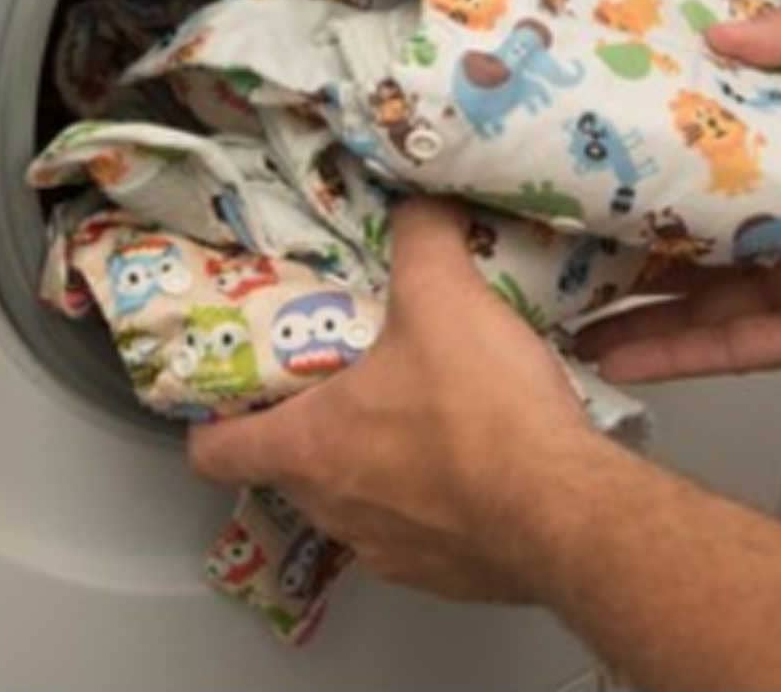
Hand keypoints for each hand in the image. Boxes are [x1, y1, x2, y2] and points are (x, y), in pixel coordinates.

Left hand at [187, 197, 597, 600]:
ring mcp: (389, 552)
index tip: (236, 393)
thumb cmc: (481, 411)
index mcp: (307, 447)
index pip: (214, 452)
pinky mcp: (445, 577)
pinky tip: (476, 460)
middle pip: (291, 470)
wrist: (566, 515)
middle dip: (312, 425)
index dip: (214, 420)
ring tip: (420, 412)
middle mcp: (334, 509)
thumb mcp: (443, 296)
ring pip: (357, 503)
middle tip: (348, 376)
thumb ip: (420, 238)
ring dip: (376, 464)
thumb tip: (418, 204)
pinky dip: (434, 499)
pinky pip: (420, 533)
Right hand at [578, 1, 780, 380]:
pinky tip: (612, 354)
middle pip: (671, 236)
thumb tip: (717, 33)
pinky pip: (722, 344)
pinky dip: (668, 354)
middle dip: (607, 239)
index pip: (691, 158)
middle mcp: (772, 220)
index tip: (574, 144)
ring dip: (618, 308)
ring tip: (550, 309)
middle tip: (540, 233)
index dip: (635, 154)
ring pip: (681, 300)